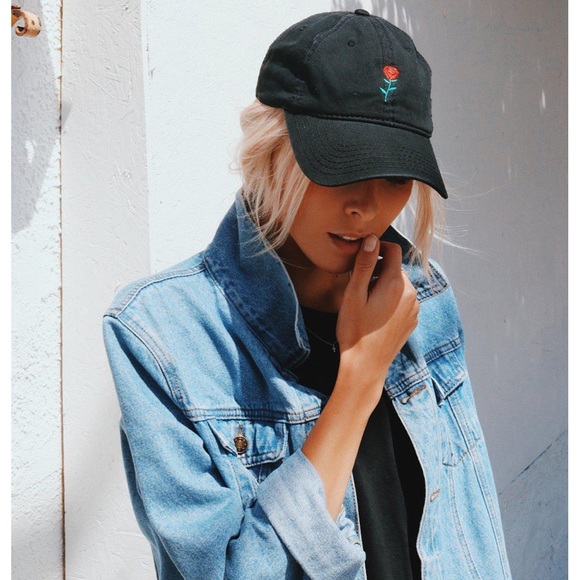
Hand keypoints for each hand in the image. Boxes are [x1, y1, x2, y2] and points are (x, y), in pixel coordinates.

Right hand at [336, 234, 418, 404]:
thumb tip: (372, 239)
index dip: (376, 248)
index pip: (393, 250)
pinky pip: (402, 300)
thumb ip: (364, 265)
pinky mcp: (411, 321)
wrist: (365, 366)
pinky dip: (390, 299)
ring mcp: (413, 308)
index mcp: (395, 284)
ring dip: (383, 284)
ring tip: (364, 300)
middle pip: (395, 268)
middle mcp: (410, 293)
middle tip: (356, 282)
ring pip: (399, 284)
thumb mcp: (354, 295)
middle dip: (377, 269)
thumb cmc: (354, 330)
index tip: (360, 257)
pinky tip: (374, 313)